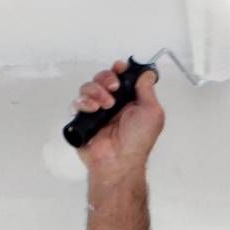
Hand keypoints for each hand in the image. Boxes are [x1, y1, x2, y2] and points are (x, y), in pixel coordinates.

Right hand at [73, 59, 164, 176]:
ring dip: (97, 91)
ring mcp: (97, 111)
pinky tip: (93, 109)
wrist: (118, 160)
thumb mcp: (152, 112)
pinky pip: (77, 102)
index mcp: (130, 101)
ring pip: (89, 87)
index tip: (120, 68)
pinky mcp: (83, 119)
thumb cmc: (137, 141)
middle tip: (114, 89)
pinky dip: (84, 102)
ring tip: (105, 105)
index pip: (121, 77)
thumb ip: (147, 90)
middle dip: (107, 78)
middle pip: (103, 78)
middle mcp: (113, 104)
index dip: (120, 69)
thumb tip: (147, 74)